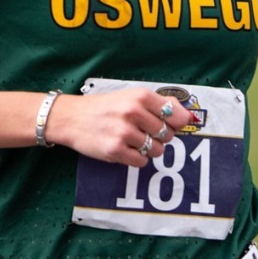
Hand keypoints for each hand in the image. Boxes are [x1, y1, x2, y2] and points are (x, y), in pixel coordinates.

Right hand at [47, 88, 179, 167]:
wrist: (71, 117)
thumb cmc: (104, 107)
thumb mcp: (130, 96)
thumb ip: (159, 104)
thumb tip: (187, 116)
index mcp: (140, 96)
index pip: (177, 115)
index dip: (176, 123)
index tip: (169, 124)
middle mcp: (133, 112)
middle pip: (168, 135)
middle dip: (159, 137)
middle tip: (143, 131)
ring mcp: (124, 132)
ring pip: (157, 150)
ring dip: (149, 149)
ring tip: (133, 140)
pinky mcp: (115, 150)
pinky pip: (142, 162)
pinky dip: (137, 159)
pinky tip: (125, 149)